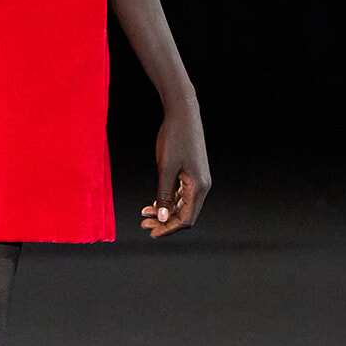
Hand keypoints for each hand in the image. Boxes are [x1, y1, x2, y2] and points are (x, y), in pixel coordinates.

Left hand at [141, 104, 209, 239]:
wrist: (183, 113)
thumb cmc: (174, 138)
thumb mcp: (165, 168)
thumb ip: (165, 195)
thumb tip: (164, 218)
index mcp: (199, 186)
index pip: (186, 219)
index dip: (169, 228)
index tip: (151, 232)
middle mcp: (202, 185)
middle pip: (185, 214)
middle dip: (165, 221)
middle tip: (144, 223)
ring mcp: (198, 179)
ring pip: (183, 204)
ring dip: (165, 211)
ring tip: (145, 213)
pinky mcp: (192, 172)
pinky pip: (182, 194)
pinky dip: (169, 200)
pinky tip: (155, 202)